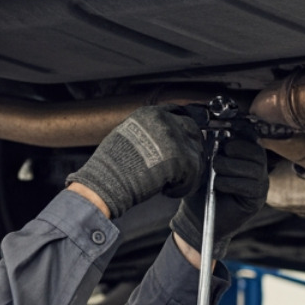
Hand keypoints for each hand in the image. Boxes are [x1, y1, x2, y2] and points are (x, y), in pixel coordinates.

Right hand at [65, 105, 202, 218]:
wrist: (109, 180)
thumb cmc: (112, 164)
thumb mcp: (129, 134)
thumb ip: (149, 132)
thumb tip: (163, 140)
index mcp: (152, 113)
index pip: (178, 114)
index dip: (183, 130)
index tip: (184, 141)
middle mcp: (167, 121)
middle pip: (192, 131)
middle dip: (190, 149)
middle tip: (183, 166)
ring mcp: (177, 139)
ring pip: (195, 154)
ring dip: (187, 171)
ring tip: (171, 182)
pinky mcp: (184, 159)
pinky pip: (194, 174)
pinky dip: (184, 187)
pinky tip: (169, 191)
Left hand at [170, 135, 268, 252]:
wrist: (196, 218)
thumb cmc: (200, 189)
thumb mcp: (202, 162)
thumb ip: (208, 145)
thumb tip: (207, 127)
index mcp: (245, 155)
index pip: (252, 137)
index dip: (240, 132)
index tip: (222, 134)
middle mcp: (257, 168)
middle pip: (256, 151)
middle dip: (234, 150)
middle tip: (216, 159)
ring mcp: (260, 184)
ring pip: (253, 168)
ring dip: (229, 168)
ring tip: (214, 174)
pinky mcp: (257, 200)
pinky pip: (249, 186)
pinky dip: (230, 183)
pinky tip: (218, 186)